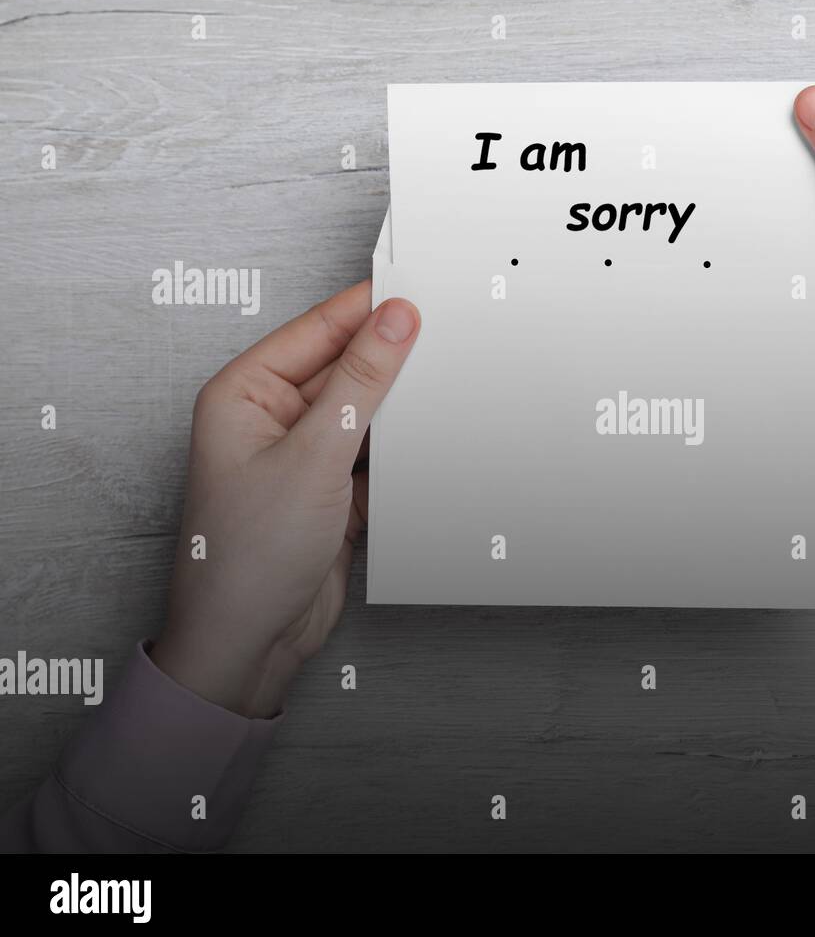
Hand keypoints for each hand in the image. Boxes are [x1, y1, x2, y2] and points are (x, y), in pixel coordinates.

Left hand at [151, 283, 420, 717]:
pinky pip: (377, 453)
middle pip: (346, 368)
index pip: (317, 331)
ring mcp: (305, 456)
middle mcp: (272, 419)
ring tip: (448, 390)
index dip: (369, 309)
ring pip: (367, 411)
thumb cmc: (245, 558)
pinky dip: (404, 451)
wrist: (250, 643)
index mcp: (244, 393)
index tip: (420, 293)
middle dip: (393, 359)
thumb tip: (394, 321)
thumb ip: (361, 384)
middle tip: (447, 336)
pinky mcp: (333, 491)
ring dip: (402, 408)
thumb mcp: (314, 456)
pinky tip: (433, 444)